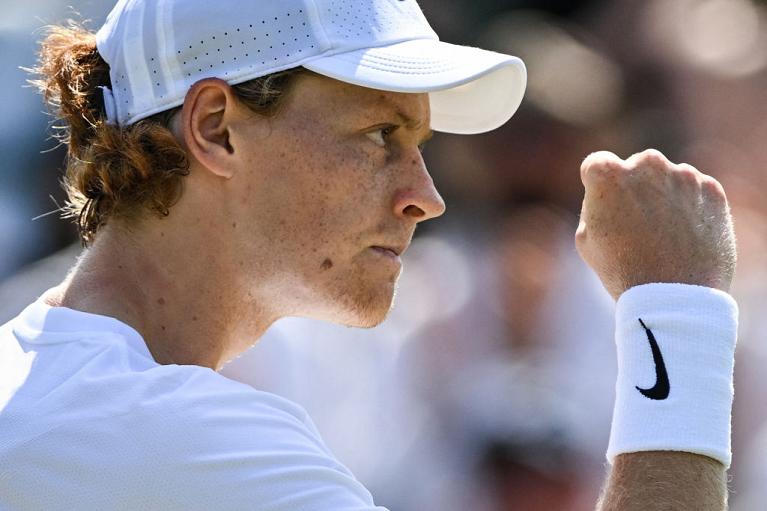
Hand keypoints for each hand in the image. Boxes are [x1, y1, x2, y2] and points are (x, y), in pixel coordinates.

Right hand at [575, 149, 735, 299]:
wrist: (674, 297)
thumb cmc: (622, 269)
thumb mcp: (586, 238)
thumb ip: (594, 205)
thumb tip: (609, 195)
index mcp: (608, 173)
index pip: (597, 164)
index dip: (598, 188)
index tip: (606, 209)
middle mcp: (646, 163)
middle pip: (636, 167)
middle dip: (635, 188)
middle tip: (636, 224)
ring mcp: (682, 174)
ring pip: (668, 179)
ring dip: (664, 197)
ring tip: (664, 236)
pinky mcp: (712, 190)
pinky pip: (696, 192)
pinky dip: (690, 208)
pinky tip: (684, 237)